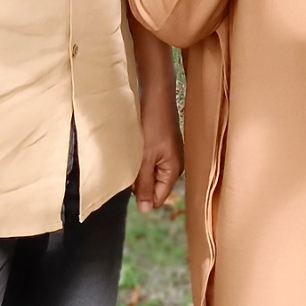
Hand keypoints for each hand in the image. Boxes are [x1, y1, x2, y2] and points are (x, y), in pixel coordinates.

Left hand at [133, 87, 183, 213]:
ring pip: (150, 173)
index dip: (142, 195)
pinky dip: (140, 159)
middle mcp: (175, 165)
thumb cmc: (152, 125)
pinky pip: (150, 161)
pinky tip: (134, 149)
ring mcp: (169, 154)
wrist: (156, 94)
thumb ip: (145, 184)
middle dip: (140, 181)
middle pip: (154, 186)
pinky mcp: (162, 145)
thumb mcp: (146, 157)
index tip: (130, 181)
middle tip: (130, 165)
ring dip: (139, 169)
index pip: (158, 197)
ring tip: (132, 155)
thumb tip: (146, 211)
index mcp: (174, 170)